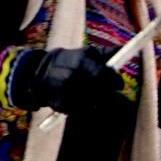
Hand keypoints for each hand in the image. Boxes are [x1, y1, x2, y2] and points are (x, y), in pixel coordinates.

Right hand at [9, 45, 134, 115]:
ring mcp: (64, 91)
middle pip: (99, 91)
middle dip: (107, 93)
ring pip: (91, 103)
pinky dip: (83, 109)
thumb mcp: (87, 53)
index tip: (119, 85)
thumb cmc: (70, 61)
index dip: (115, 81)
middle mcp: (72, 76)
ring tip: (93, 97)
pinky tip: (81, 102)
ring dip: (96, 102)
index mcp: (81, 61)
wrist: (38, 72)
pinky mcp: (58, 104)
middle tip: (107, 93)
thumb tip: (122, 48)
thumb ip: (106, 53)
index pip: (104, 74)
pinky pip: (79, 111)